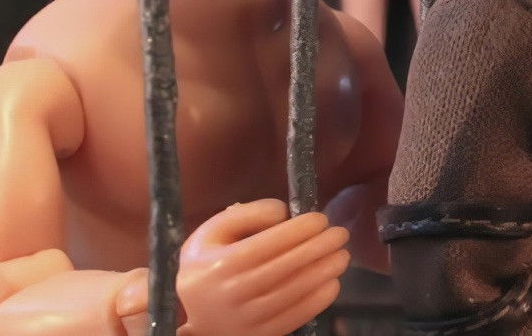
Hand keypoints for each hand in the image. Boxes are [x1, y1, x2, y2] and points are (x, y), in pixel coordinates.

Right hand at [116, 199, 349, 335]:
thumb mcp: (213, 233)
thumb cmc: (206, 265)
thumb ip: (245, 215)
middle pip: (286, 268)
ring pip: (294, 293)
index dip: (299, 230)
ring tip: (342, 256)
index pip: (268, 244)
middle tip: (340, 234)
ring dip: (324, 272)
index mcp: (220, 265)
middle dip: (319, 248)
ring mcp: (245, 320)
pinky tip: (332, 283)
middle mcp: (232, 294)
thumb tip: (283, 212)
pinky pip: (294, 317)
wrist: (190, 314)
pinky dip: (318, 300)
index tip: (320, 219)